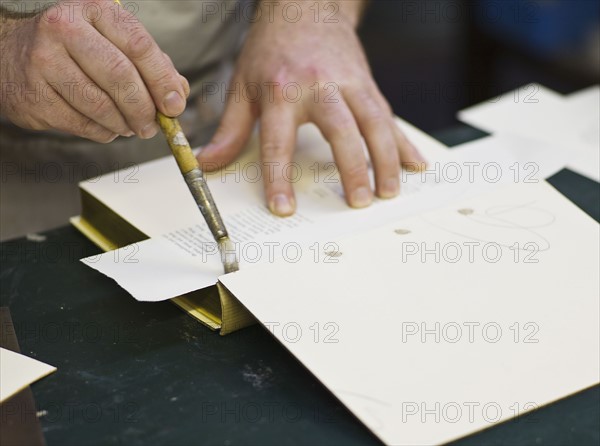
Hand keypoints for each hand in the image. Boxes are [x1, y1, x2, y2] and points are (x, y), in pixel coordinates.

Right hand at [0, 0, 188, 141]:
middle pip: (120, 77)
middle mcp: (64, 29)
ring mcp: (43, 62)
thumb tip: (178, 93)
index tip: (174, 105)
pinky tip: (106, 127)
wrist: (10, 53)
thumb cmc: (75, 49)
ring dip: (124, 125)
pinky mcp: (33, 95)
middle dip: (145, 109)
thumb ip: (150, 64)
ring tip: (130, 126)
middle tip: (153, 126)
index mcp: (93, 11)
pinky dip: (103, 132)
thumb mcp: (113, 42)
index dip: (162, 80)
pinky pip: (82, 124)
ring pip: (101, 106)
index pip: (139, 46)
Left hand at [197, 0, 423, 215]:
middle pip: (340, 130)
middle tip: (358, 201)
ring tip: (388, 192)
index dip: (279, 177)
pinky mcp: (368, 84)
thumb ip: (230, 129)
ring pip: (374, 122)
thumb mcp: (243, 86)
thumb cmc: (272, 50)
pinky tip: (416, 163)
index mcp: (281, 91)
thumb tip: (209, 162)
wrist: (305, 7)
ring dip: (386, 159)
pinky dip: (403, 141)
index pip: (278, 141)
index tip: (284, 208)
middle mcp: (319, 86)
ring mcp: (349, 84)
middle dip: (352, 167)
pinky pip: (389, 115)